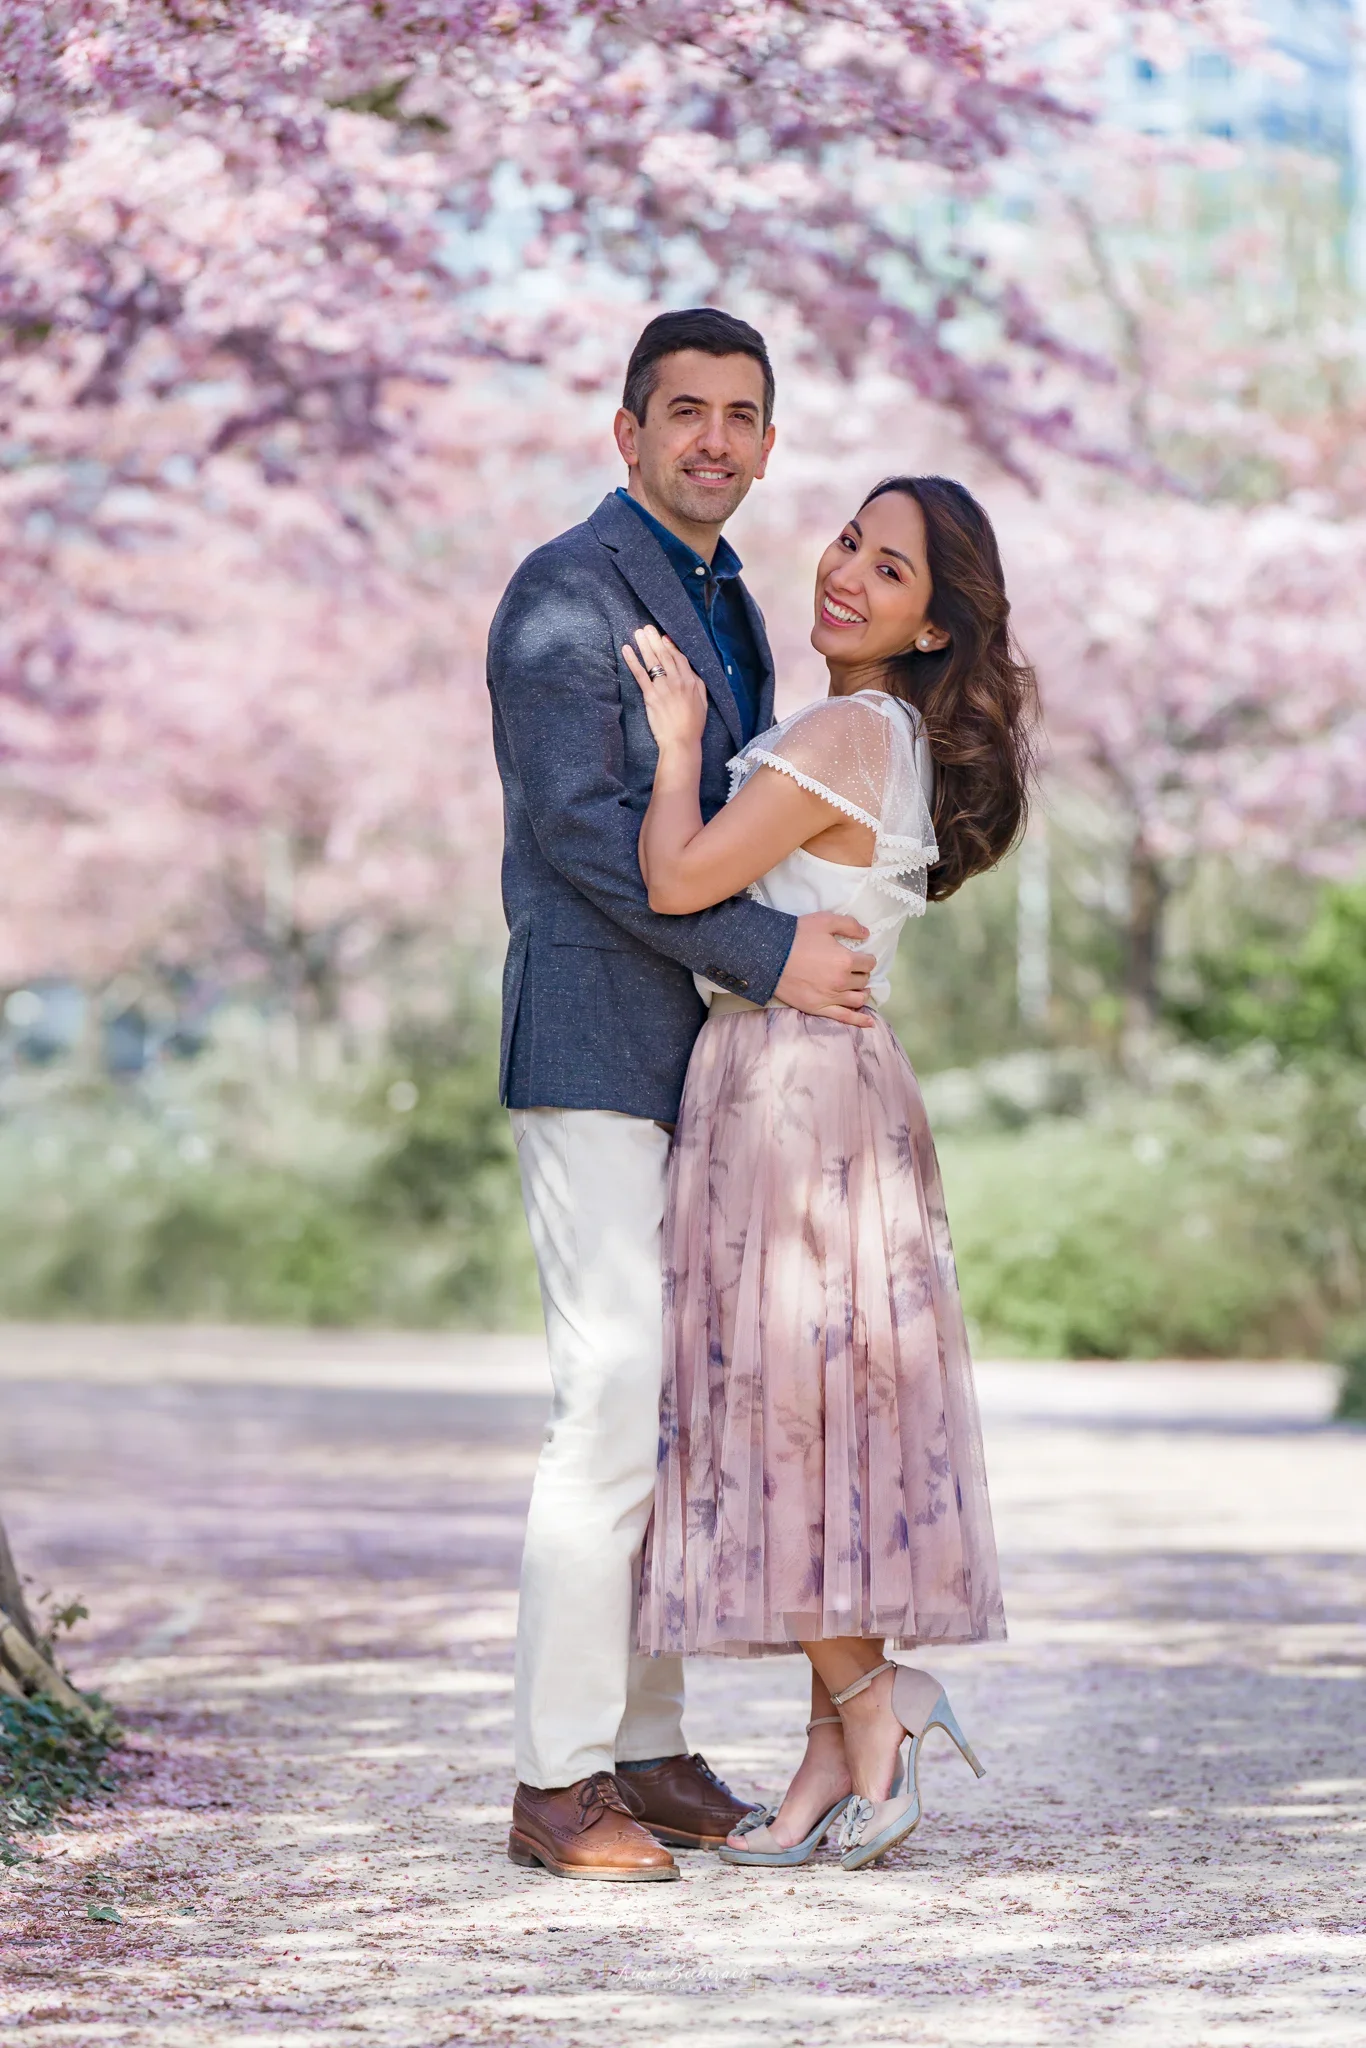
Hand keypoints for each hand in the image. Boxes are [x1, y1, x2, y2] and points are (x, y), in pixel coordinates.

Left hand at [622, 624, 707, 751]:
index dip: (670, 646)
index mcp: (691, 681)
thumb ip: (698, 684)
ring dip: (644, 645)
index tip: (663, 637)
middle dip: (655, 640)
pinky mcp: (650, 695)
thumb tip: (692, 672)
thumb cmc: (693, 725)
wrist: (681, 740)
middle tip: (647, 628)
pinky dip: (632, 660)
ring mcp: (663, 686)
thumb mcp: (703, 702)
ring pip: (652, 661)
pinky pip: (640, 674)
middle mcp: (677, 680)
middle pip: (665, 655)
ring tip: (638, 633)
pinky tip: (627, 650)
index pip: (679, 658)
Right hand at [775, 912, 876, 1028]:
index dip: (867, 959)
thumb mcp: (824, 921)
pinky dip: (859, 1020)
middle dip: (861, 974)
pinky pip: (845, 1017)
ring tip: (860, 989)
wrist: (769, 955)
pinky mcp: (818, 1008)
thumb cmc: (797, 936)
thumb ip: (849, 925)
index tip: (862, 957)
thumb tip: (867, 934)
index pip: (868, 963)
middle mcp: (842, 981)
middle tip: (855, 970)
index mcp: (846, 960)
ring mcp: (831, 997)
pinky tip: (869, 1022)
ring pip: (857, 999)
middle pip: (863, 980)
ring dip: (862, 993)